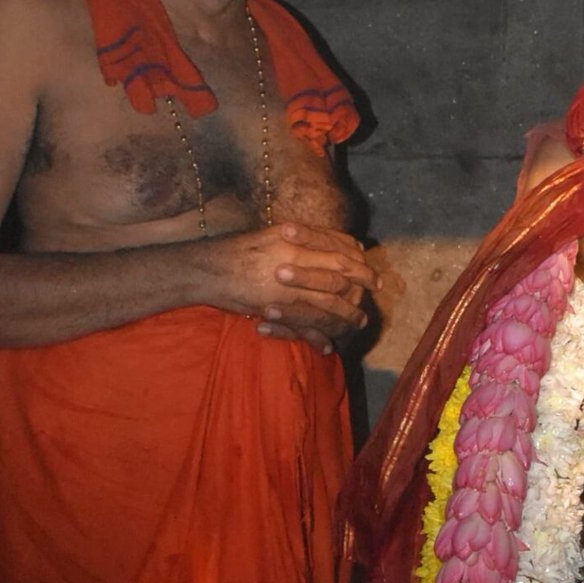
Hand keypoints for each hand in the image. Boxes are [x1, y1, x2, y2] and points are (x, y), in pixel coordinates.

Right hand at [202, 223, 378, 354]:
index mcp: (297, 243)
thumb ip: (306, 240)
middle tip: (375, 292)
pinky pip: (306, 327)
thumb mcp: (274, 236)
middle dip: (361, 286)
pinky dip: (318, 338)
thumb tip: (340, 243)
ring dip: (347, 317)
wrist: (208, 269)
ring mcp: (289, 288)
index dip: (358, 260)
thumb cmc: (239, 251)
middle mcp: (297, 262)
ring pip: (330, 306)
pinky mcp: (278, 308)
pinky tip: (328, 346)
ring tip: (358, 323)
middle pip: (342, 277)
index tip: (370, 266)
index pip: (339, 250)